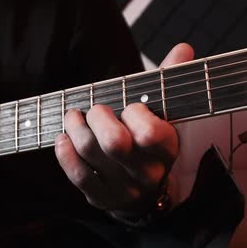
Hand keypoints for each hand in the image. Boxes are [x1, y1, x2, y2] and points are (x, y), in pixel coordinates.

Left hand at [55, 43, 193, 218]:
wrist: (143, 192)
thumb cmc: (147, 142)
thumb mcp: (162, 114)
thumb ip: (168, 82)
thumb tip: (183, 49)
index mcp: (167, 149)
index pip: (151, 134)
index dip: (135, 114)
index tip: (130, 106)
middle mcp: (147, 173)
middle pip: (115, 144)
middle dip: (98, 116)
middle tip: (95, 109)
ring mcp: (123, 189)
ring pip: (91, 153)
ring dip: (75, 127)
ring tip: (73, 116)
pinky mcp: (101, 198)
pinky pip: (78, 175)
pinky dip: (64, 152)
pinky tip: (63, 137)